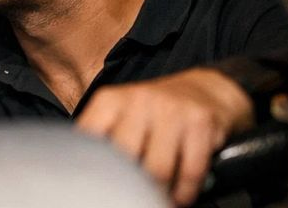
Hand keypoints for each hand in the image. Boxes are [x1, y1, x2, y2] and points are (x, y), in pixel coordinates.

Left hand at [75, 67, 252, 206]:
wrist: (204, 90)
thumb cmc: (155, 112)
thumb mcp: (121, 113)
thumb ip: (101, 137)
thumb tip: (83, 168)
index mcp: (111, 100)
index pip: (90, 137)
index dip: (93, 164)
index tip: (98, 181)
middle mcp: (139, 100)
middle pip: (124, 156)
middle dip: (127, 182)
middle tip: (129, 194)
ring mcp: (171, 109)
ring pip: (158, 169)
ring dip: (157, 192)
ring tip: (155, 198)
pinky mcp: (199, 122)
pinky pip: (190, 171)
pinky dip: (184, 192)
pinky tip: (179, 196)